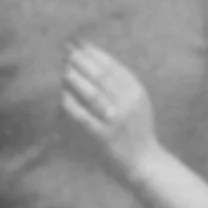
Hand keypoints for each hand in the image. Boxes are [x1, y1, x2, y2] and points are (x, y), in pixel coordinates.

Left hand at [62, 42, 157, 176]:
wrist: (144, 163)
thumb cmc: (138, 130)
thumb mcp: (138, 103)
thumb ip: (122, 84)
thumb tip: (97, 61)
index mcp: (137, 92)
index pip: (114, 67)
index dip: (95, 53)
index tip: (81, 43)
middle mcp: (128, 104)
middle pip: (101, 77)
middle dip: (82, 61)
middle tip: (67, 51)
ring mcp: (116, 121)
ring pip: (92, 94)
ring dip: (76, 79)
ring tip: (64, 69)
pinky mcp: (104, 138)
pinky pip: (84, 118)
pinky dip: (72, 105)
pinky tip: (62, 96)